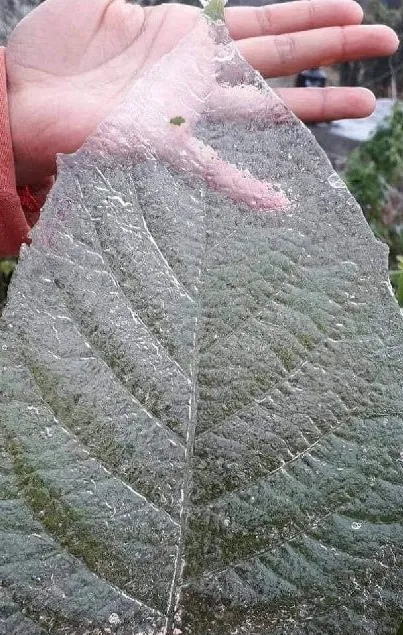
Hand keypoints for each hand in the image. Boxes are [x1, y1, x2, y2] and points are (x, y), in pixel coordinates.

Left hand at [5, 0, 398, 186]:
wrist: (19, 98)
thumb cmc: (51, 50)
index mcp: (185, 35)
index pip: (262, 20)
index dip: (309, 12)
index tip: (354, 7)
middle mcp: (195, 73)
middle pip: (280, 57)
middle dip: (335, 50)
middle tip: (389, 46)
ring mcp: (186, 110)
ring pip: (265, 105)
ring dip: (316, 108)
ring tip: (369, 105)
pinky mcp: (164, 143)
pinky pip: (213, 170)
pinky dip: (246, 188)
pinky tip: (282, 205)